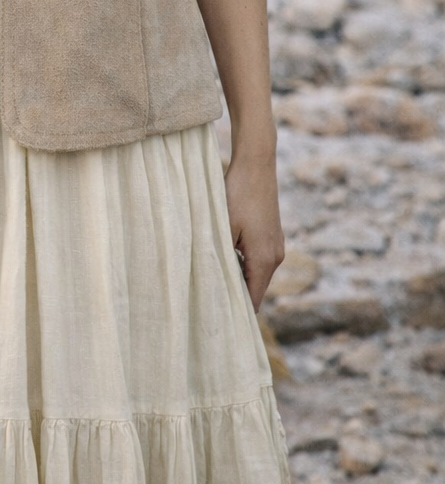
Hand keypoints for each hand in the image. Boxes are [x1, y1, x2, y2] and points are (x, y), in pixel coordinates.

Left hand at [223, 149, 284, 310]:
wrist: (256, 165)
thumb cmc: (237, 195)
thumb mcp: (223, 228)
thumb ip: (220, 257)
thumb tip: (213, 281)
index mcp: (264, 260)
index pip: (254, 299)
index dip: (237, 310)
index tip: (217, 318)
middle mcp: (275, 256)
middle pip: (256, 288)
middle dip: (235, 295)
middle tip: (208, 300)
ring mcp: (276, 245)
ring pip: (256, 272)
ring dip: (238, 276)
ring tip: (213, 278)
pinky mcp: (272, 234)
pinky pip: (258, 258)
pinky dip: (243, 262)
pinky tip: (224, 255)